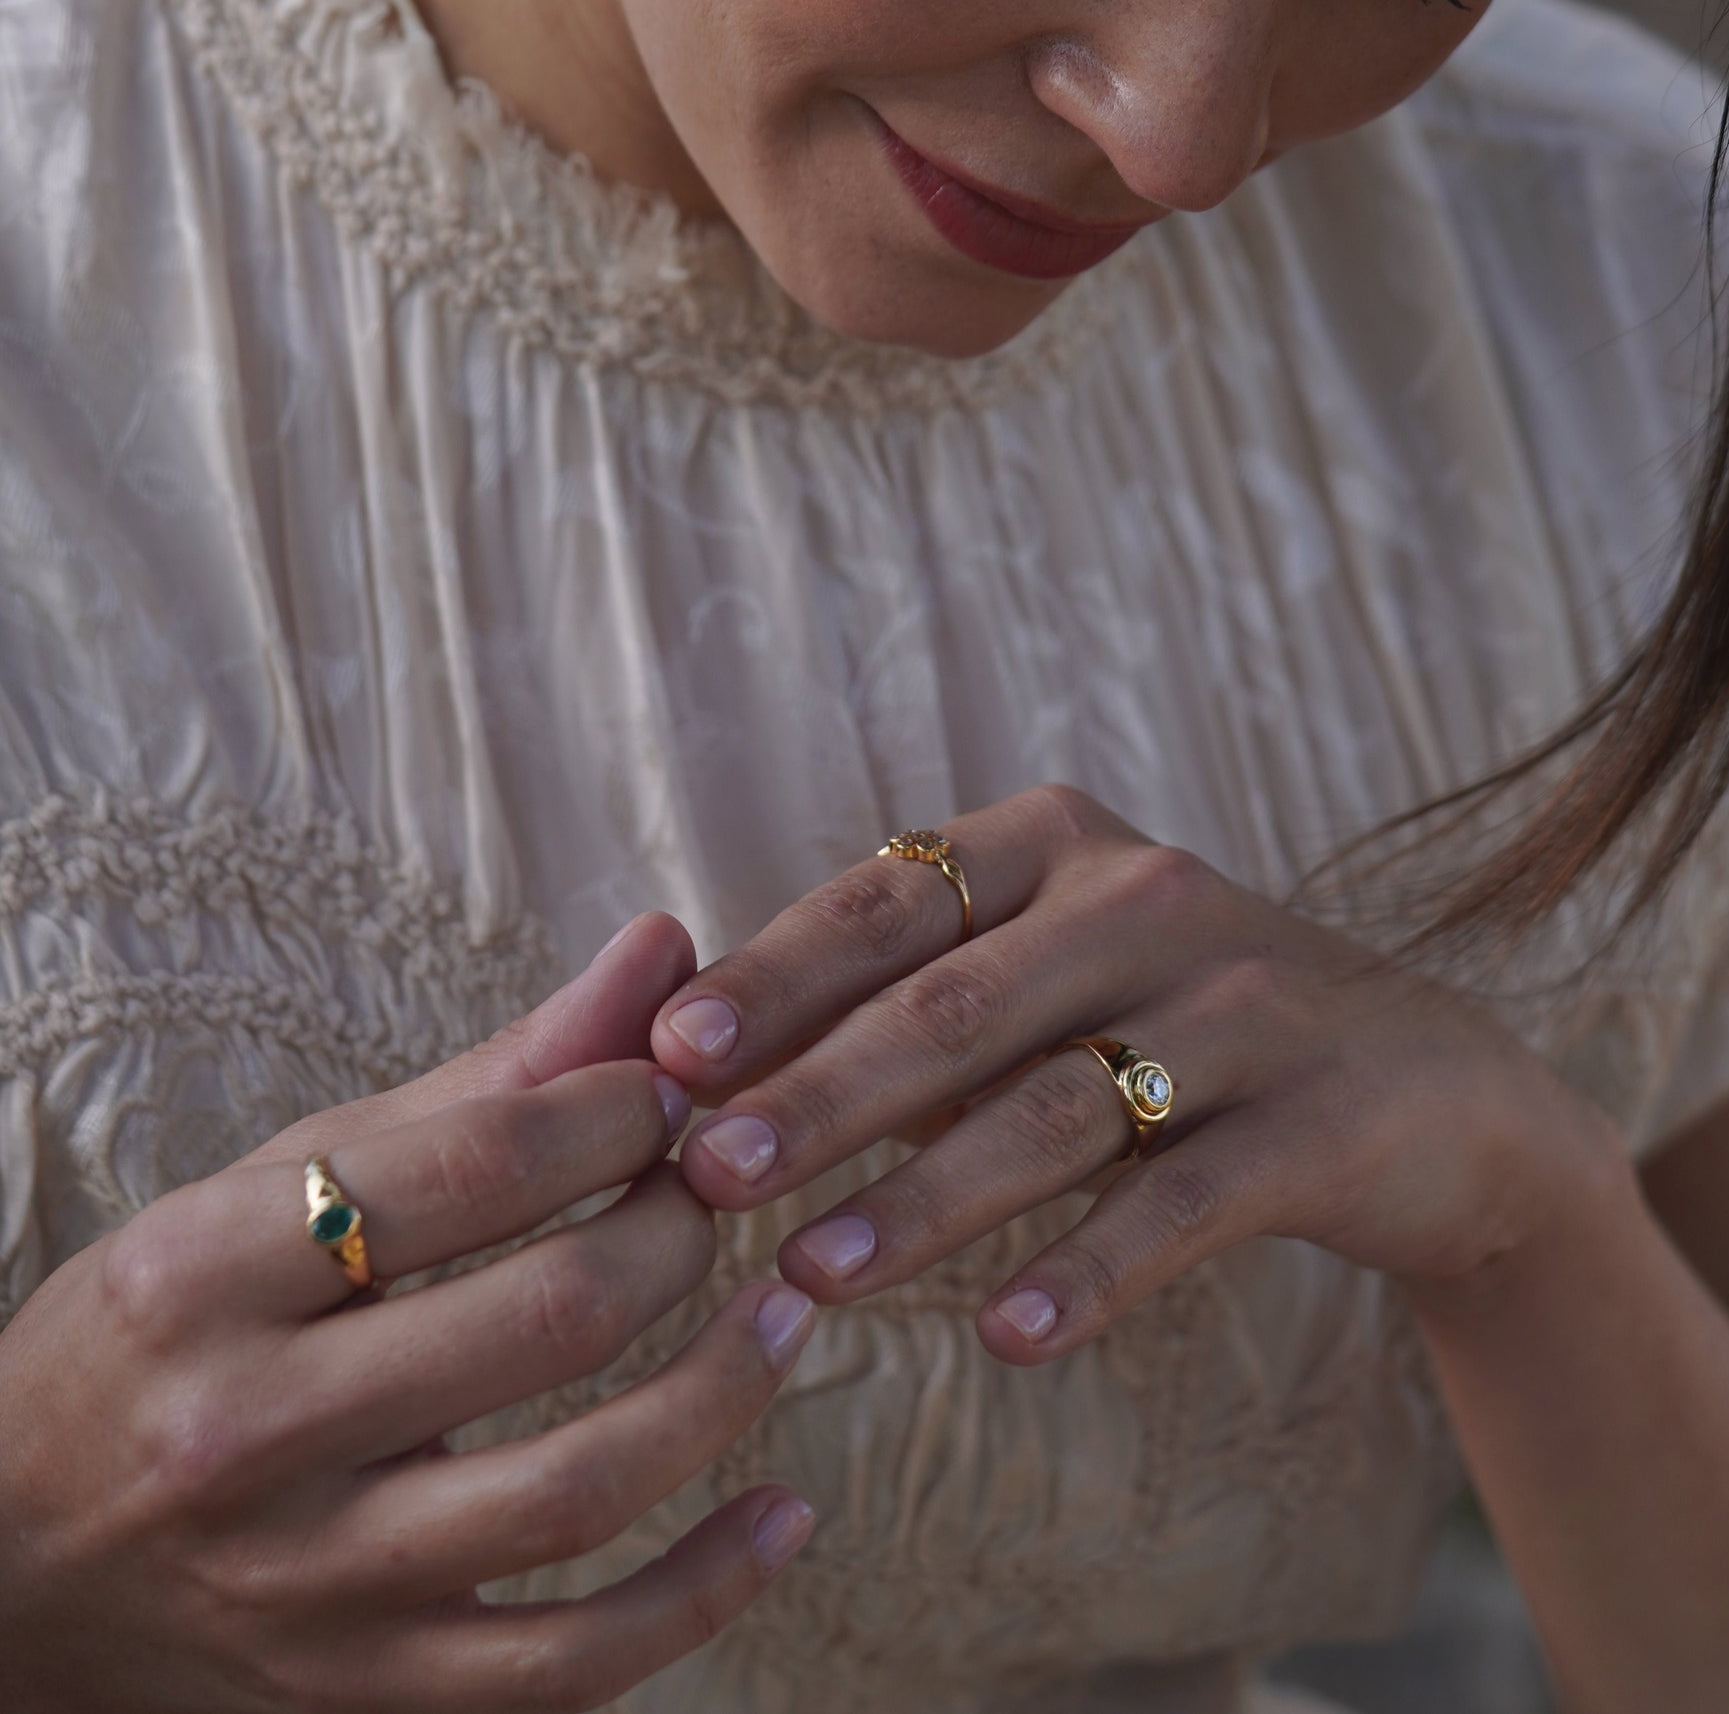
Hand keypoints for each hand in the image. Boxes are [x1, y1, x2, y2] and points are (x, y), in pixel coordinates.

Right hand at [0, 915, 818, 1713]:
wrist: (7, 1562)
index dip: (619, 1110)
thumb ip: (491, 1073)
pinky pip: (571, 1668)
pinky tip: (784, 1511)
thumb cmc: (167, 1330)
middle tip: (718, 1186)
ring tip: (790, 1305)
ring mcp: (311, 1583)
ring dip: (727, 1386)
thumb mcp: (283, 1179)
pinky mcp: (366, 1691)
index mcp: (211, 1271)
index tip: (668, 1092)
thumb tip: (665, 949)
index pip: (477, 1163)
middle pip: (552, 1316)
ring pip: (579, 1490)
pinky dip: (704, 1593)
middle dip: (681, 1228)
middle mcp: (250, 1430)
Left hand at [653, 786, 1625, 1362]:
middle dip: (825, 1090)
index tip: (666, 1058)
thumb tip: (700, 1065)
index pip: (890, 898)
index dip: (775, 976)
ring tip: (817, 1274)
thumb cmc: (1177, 1028)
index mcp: (1058, 845)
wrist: (1425, 1090)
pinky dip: (1093, 1269)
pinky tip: (1006, 1339)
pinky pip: (1186, 1202)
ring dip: (929, 1195)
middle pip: (962, 1000)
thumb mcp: (1053, 978)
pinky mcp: (1320, 1117)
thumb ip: (910, 1000)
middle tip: (707, 1173)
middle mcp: (1150, 898)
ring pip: (1060, 1104)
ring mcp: (1245, 1004)